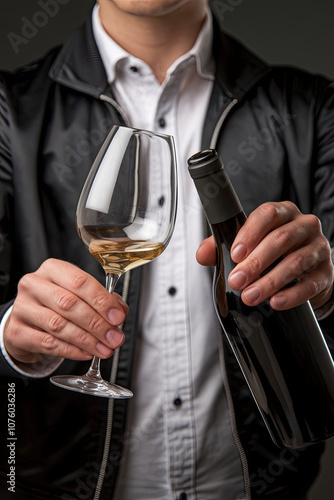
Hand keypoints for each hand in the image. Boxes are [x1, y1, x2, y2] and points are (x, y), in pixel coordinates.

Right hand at [4, 259, 128, 363]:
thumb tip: (119, 313)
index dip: (102, 301)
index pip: (80, 281)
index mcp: (53, 269)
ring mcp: (22, 308)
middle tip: (114, 338)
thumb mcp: (80, 295)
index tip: (118, 317)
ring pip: (58, 325)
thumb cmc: (57, 304)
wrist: (27, 321)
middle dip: (97, 324)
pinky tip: (86, 353)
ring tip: (104, 349)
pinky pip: (47, 343)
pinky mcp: (16, 331)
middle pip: (69, 304)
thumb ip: (103, 300)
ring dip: (86, 340)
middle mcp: (34, 284)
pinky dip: (71, 350)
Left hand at [197, 201, 333, 310]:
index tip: (235, 254)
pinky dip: (291, 295)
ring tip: (251, 296)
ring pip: (296, 262)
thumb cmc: (275, 252)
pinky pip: (310, 283)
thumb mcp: (249, 245)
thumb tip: (203, 254)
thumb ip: (223, 246)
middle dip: (255, 262)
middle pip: (280, 239)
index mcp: (283, 212)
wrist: (307, 269)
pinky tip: (276, 302)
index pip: (267, 214)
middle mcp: (304, 225)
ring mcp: (318, 247)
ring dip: (270, 281)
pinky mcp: (326, 272)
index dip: (250, 233)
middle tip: (237, 280)